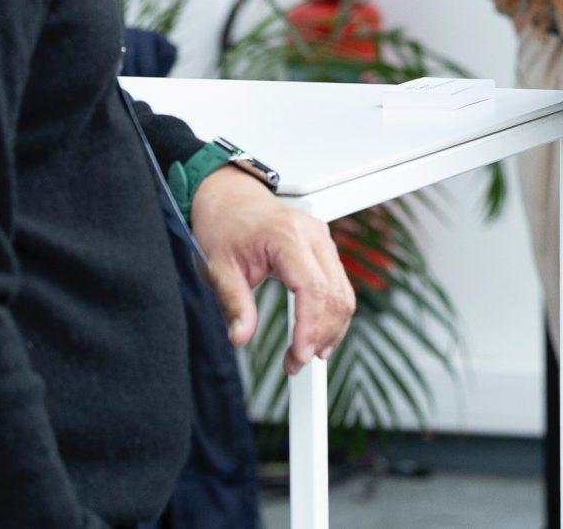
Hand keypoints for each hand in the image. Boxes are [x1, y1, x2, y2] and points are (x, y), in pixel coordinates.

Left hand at [189, 167, 354, 374]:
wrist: (230, 198)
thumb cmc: (224, 227)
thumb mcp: (218, 268)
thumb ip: (233, 304)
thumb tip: (240, 338)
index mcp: (287, 237)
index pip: (312, 289)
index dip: (310, 327)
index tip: (299, 356)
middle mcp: (313, 236)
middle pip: (335, 295)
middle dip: (320, 335)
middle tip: (295, 364)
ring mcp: (323, 240)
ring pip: (343, 294)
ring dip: (330, 329)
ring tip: (304, 355)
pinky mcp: (324, 249)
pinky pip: (339, 287)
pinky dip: (331, 315)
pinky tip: (315, 335)